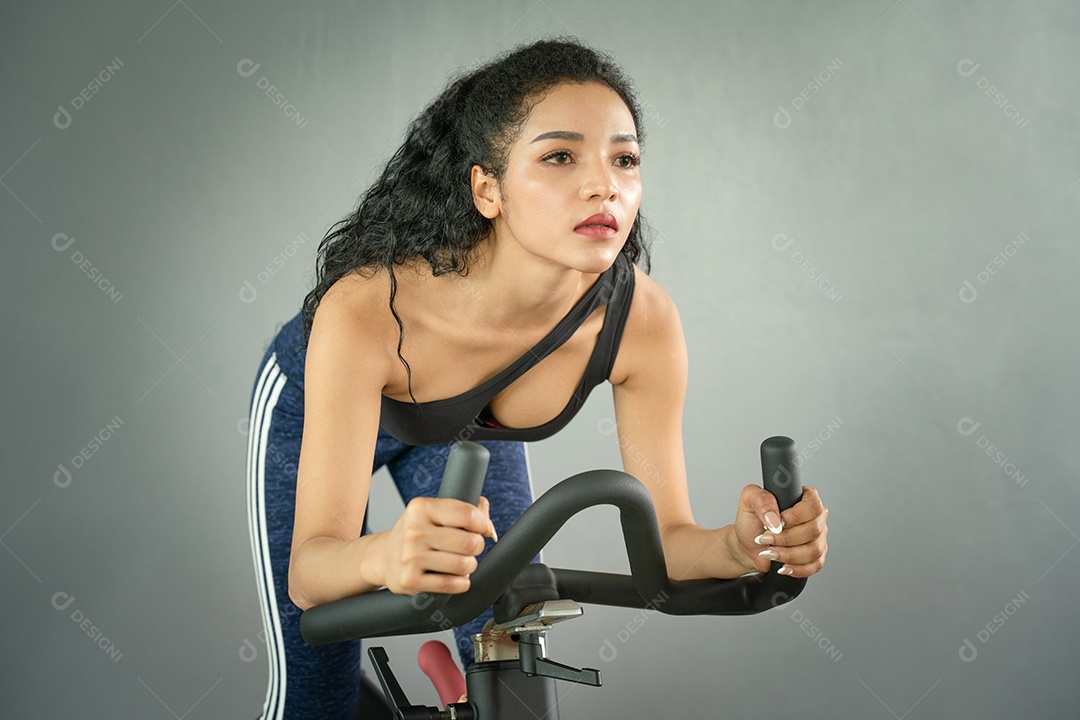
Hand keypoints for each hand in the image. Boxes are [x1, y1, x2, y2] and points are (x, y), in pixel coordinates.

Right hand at [379, 495, 496, 595]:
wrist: (382, 557)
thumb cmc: (416, 533)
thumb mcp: (434, 513)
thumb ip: (467, 510)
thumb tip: (489, 528)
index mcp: (422, 508)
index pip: (468, 515)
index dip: (482, 524)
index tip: (481, 529)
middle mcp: (414, 530)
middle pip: (470, 542)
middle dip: (476, 547)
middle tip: (467, 548)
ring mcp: (410, 557)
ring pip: (463, 565)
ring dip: (469, 566)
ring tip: (460, 562)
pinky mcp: (410, 580)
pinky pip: (451, 584)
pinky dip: (460, 583)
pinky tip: (454, 576)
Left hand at [729, 484, 827, 577]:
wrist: (747, 546)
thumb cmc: (750, 522)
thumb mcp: (748, 501)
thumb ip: (761, 499)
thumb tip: (776, 519)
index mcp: (803, 497)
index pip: (813, 505)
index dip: (795, 516)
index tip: (777, 523)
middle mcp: (815, 517)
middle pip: (814, 530)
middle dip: (785, 538)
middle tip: (765, 538)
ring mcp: (818, 537)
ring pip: (814, 550)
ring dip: (788, 554)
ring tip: (769, 552)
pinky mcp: (815, 556)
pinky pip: (815, 565)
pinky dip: (797, 568)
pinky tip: (783, 566)